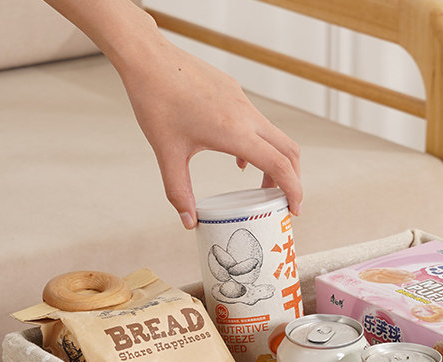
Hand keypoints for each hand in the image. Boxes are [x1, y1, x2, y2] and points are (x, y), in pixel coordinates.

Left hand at [117, 36, 302, 228]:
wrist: (148, 57)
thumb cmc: (155, 101)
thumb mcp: (167, 153)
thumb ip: (179, 191)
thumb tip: (189, 222)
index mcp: (235, 132)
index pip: (279, 164)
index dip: (293, 190)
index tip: (294, 209)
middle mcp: (245, 115)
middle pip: (288, 150)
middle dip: (293, 179)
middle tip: (284, 201)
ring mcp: (242, 101)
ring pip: (274, 135)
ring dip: (275, 162)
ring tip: (262, 185)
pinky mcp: (234, 92)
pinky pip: (257, 122)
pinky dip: (258, 145)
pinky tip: (238, 158)